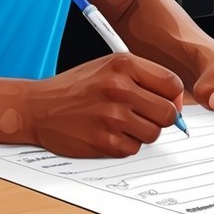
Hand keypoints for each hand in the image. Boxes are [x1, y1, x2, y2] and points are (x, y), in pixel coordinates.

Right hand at [19, 53, 183, 157]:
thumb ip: (143, 77)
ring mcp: (110, 116)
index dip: (174, 97)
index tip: (167, 103)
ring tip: (122, 124)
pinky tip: (108, 133)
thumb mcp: (108, 67)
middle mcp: (119, 88)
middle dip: (160, 118)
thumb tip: (176, 101)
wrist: (37, 106)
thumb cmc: (75, 87)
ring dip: (142, 133)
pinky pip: (133, 149)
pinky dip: (124, 145)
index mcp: (123, 65)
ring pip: (153, 134)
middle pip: (168, 113)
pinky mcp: (102, 140)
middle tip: (144, 117)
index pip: (172, 84)